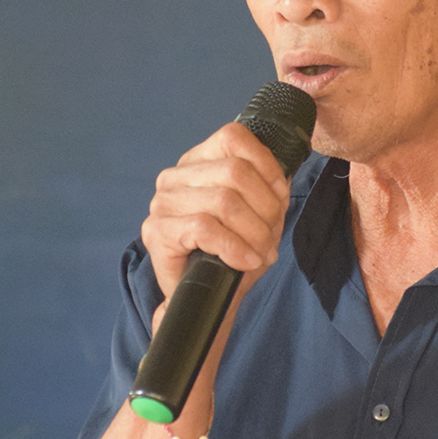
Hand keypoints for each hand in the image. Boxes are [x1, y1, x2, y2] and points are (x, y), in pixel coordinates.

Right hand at [141, 122, 290, 301]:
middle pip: (234, 171)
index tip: (280, 195)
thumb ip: (268, 190)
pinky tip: (245, 260)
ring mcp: (163, 203)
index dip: (266, 164)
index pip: (233, 138)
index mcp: (197, 162)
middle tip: (270, 237)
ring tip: (260, 252)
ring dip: (254, 232)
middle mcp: (175, 177)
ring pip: (224, 200)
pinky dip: (234, 247)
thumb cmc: (232, 255)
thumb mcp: (258, 215)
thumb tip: (281, 179)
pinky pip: (205, 228)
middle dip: (265, 207)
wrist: (208, 300)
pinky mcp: (156, 231)